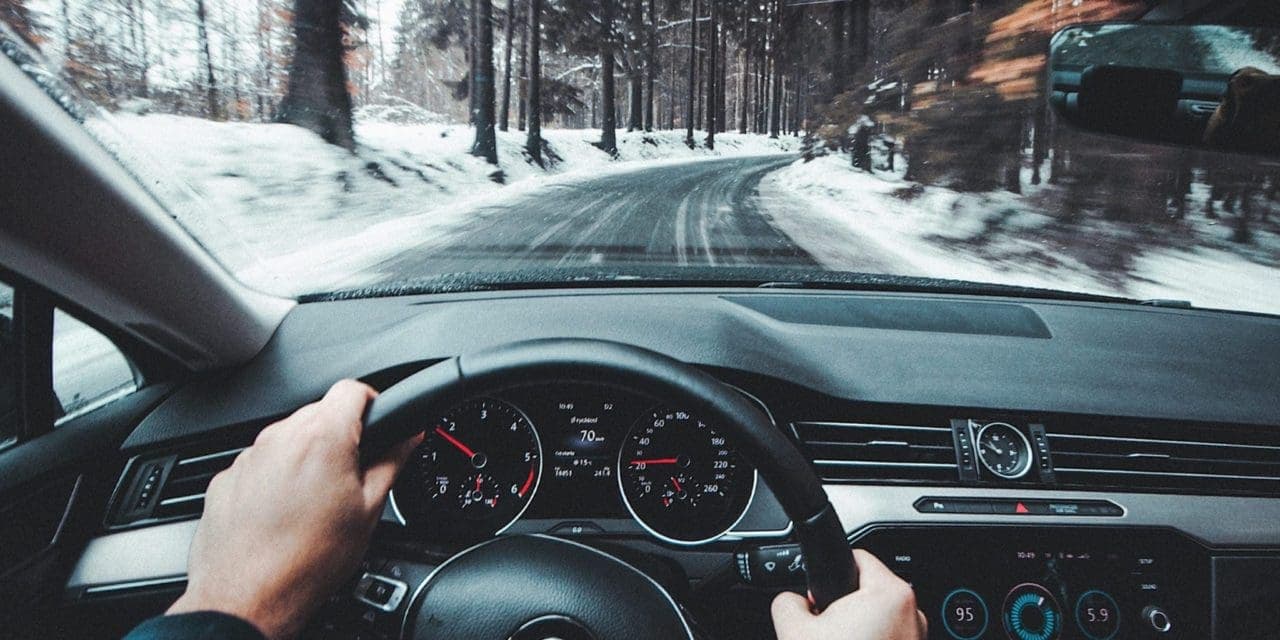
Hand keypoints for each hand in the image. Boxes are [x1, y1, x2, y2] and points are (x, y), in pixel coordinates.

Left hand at [167, 380, 423, 638]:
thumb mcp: (368, 510)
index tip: (378, 423)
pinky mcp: (227, 478)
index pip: (353, 389)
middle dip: (340, 435)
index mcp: (322, 437)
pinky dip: (277, 478)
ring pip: (289, 438)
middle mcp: (280, 437)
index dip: (372, 402)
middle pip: (319, 413)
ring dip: (307, 456)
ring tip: (318, 502)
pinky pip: (261, 463)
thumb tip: (408, 438)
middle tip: (353, 475)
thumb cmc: (307, 560)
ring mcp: (249, 456)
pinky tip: (287, 513)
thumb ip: (392, 462)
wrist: (248, 597)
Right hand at [771, 549, 926, 639]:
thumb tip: (792, 601)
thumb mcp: (794, 630)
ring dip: (858, 628)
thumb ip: (787, 601)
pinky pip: (888, 637)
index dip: (828, 573)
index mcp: (891, 593)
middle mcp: (913, 612)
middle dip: (843, 606)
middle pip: (867, 590)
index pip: (856, 557)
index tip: (819, 593)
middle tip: (825, 630)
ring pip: (879, 618)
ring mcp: (918, 637)